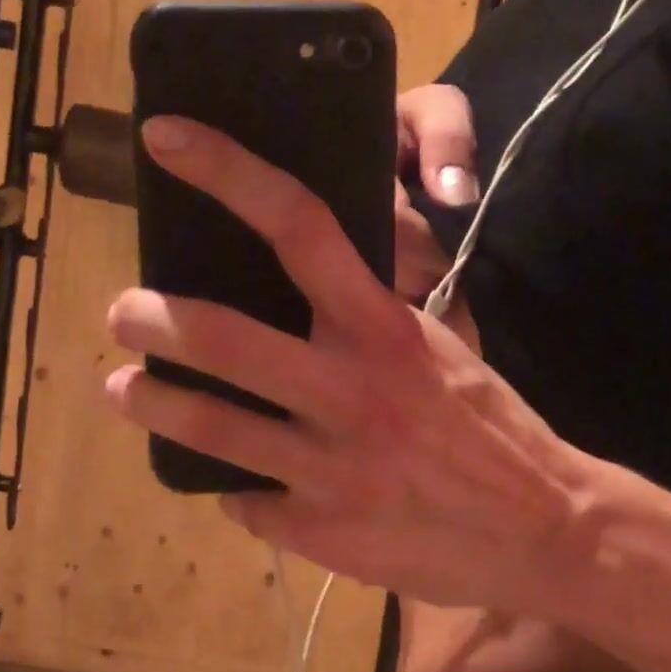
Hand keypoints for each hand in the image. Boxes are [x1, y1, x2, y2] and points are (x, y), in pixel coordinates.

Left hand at [106, 118, 593, 612]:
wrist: (549, 532)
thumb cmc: (496, 435)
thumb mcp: (444, 355)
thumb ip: (378, 324)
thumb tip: (316, 293)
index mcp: (383, 329)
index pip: (297, 224)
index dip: (225, 172)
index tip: (166, 139)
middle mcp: (348, 389)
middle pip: (219, 335)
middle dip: (149, 318)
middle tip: (122, 314)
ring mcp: (327, 466)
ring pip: (207, 427)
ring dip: (151, 402)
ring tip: (124, 390)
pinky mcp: (320, 531)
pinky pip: (247, 502)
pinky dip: (236, 490)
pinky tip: (234, 485)